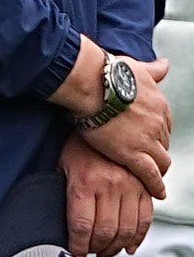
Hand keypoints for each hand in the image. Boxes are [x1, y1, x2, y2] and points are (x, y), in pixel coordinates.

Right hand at [51, 38, 171, 197]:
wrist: (93, 82)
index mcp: (158, 104)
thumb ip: (152, 69)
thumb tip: (164, 64)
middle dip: (156, 150)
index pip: (164, 125)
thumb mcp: (137, 66)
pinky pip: (150, 175)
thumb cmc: (108, 72)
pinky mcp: (133, 154)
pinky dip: (156, 185)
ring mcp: (147, 140)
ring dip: (158, 169)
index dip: (156, 133)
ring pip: (161, 161)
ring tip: (153, 178)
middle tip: (146, 156)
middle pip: (163, 143)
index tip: (150, 137)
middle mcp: (159, 123)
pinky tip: (157, 192)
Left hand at [59, 133, 153, 256]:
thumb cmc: (78, 143)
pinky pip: (145, 219)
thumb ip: (62, 192)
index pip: (81, 226)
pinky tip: (129, 246)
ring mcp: (130, 187)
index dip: (77, 247)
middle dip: (96, 249)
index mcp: (85, 183)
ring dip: (116, 248)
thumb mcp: (62, 165)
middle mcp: (110, 186)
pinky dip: (138, 237)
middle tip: (90, 254)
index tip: (74, 255)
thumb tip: (59, 221)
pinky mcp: (143, 187)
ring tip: (106, 253)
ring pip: (126, 230)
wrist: (104, 119)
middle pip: (105, 232)